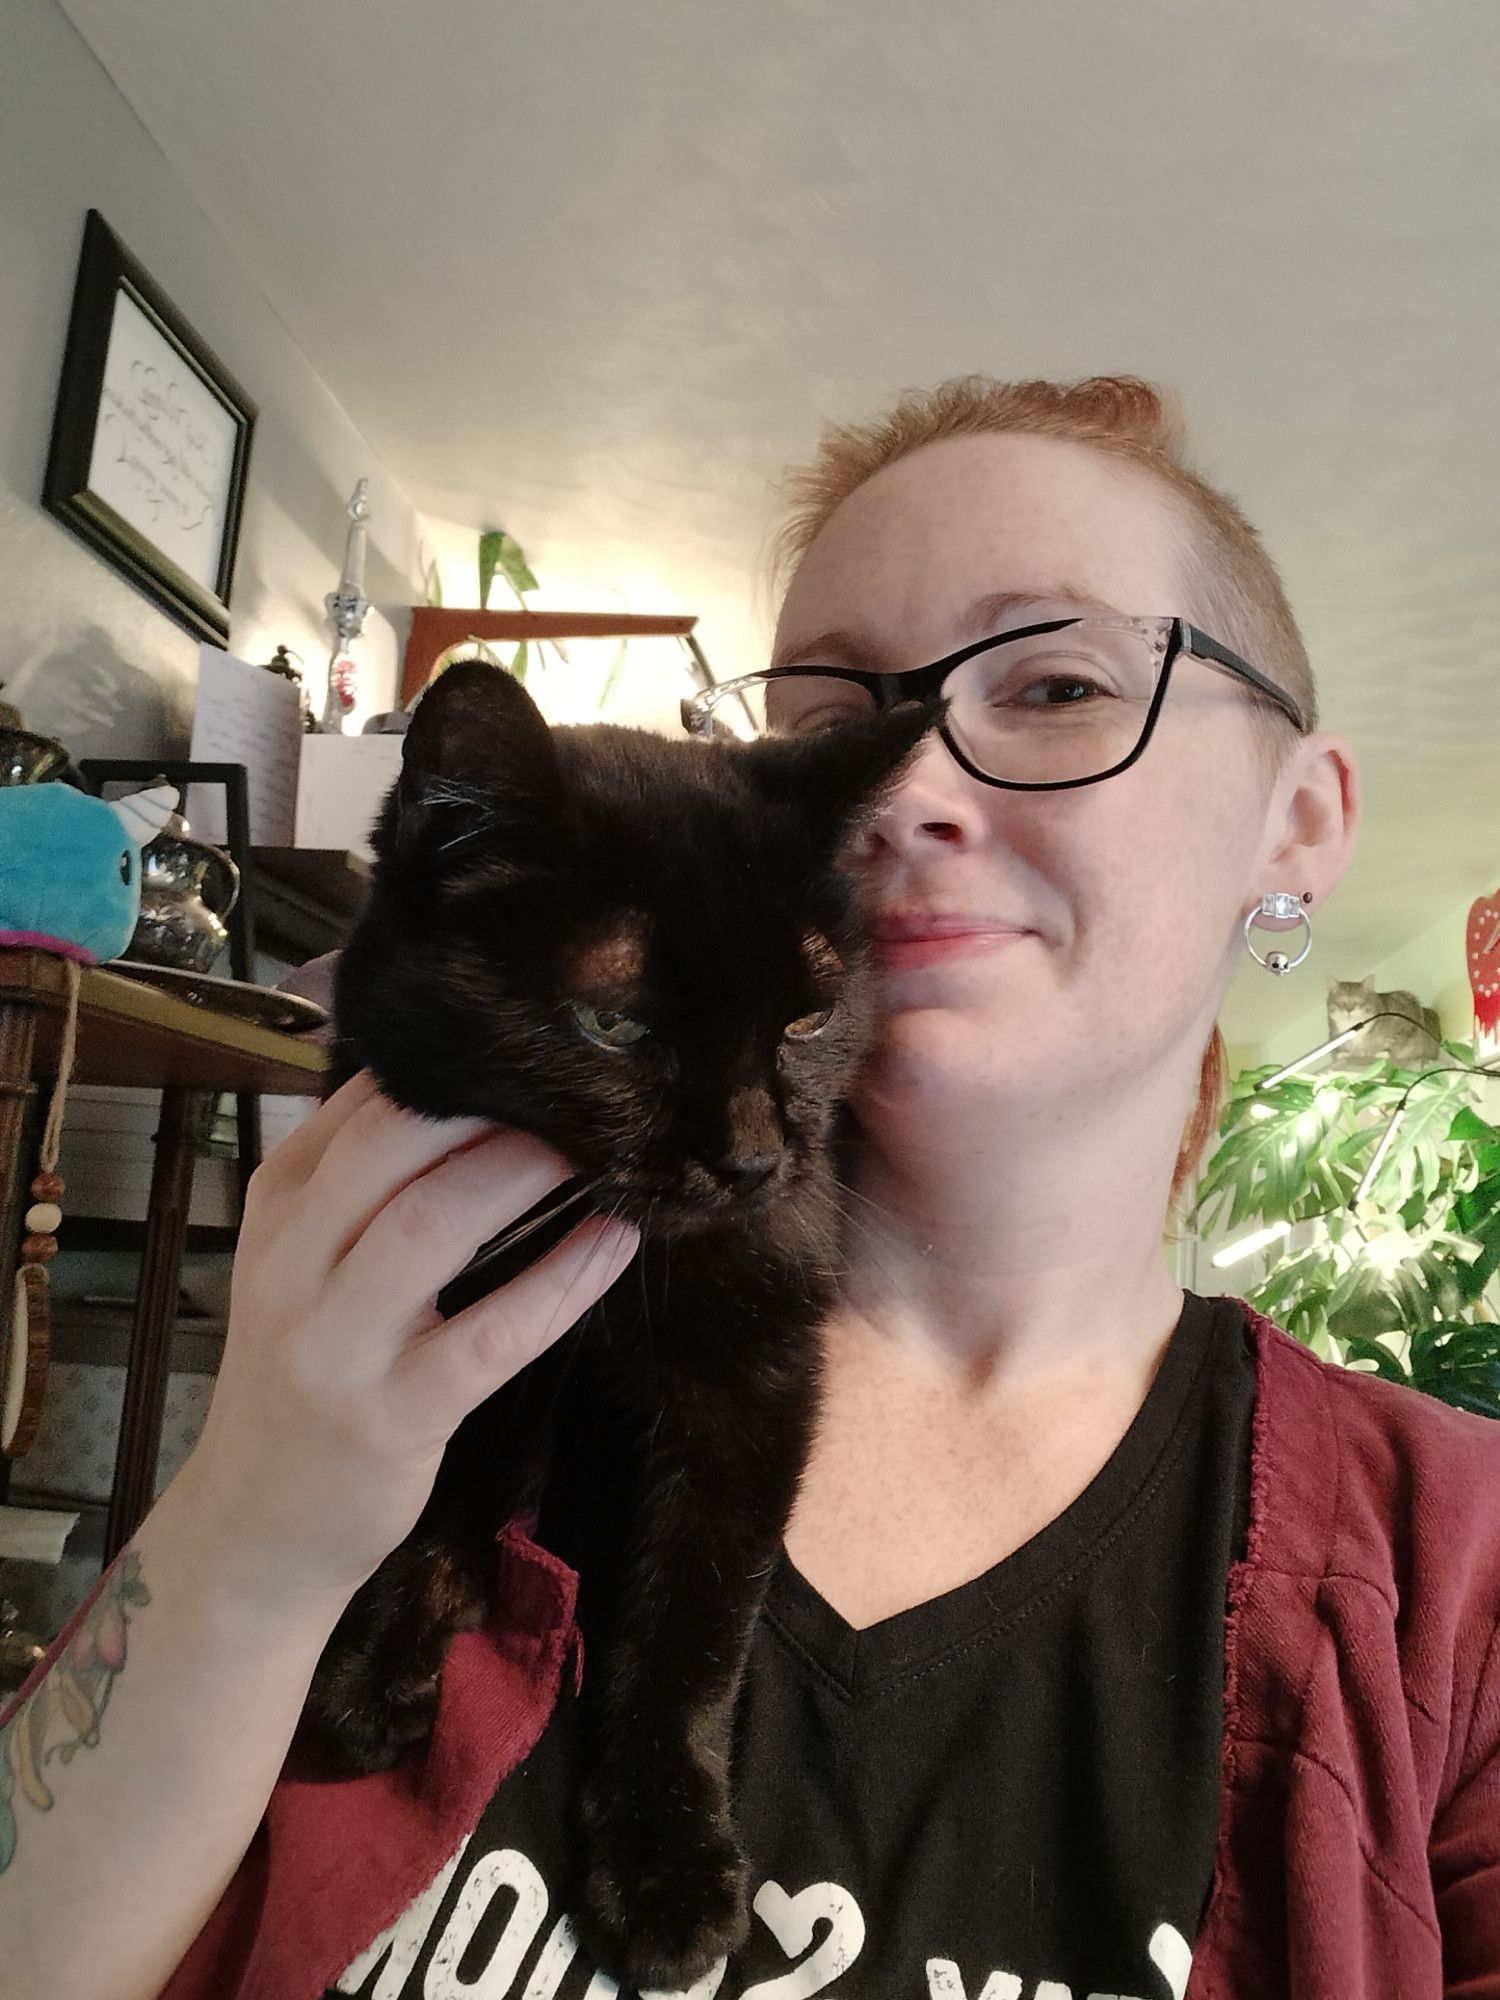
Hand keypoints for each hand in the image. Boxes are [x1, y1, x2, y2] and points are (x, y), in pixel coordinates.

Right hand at [175, 1069, 636, 1609]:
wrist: (254, 1526)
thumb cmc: (303, 1371)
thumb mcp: (303, 1260)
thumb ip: (364, 1176)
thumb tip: (473, 1079)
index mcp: (280, 1205)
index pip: (363, 1102)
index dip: (454, 1062)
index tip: (533, 1042)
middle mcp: (296, 1261)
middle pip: (393, 1144)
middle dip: (491, 1104)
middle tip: (577, 1084)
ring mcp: (338, 1342)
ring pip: (433, 1224)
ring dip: (525, 1171)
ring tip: (600, 1145)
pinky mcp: (395, 1414)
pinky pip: (494, 1333)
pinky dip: (562, 1280)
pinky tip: (614, 1241)